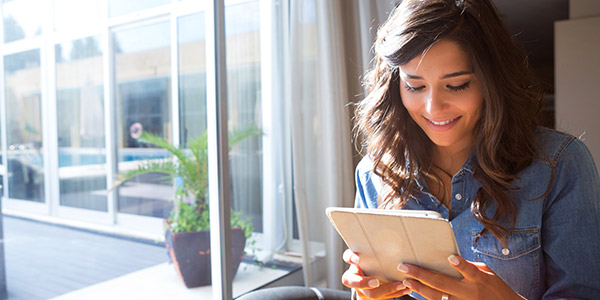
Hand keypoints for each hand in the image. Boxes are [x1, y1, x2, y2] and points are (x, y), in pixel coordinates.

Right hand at [341, 249, 410, 298]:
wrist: (375, 276)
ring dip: (387, 290)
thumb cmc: (376, 261)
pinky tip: (405, 289)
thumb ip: (377, 248)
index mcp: (354, 262)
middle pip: (355, 282)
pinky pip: (382, 298)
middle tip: (376, 282)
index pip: (348, 257)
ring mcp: (362, 289)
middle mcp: (355, 276)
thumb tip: (391, 233)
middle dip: (365, 283)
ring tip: (401, 285)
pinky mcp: (372, 296)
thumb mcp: (374, 253)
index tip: (357, 259)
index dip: (351, 258)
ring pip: (370, 294)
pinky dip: (395, 293)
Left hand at [397, 254, 525, 299]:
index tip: (451, 258)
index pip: (470, 271)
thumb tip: (455, 260)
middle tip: (405, 267)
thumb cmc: (497, 291)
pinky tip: (416, 293)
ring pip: (437, 297)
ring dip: (420, 288)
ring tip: (406, 281)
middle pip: (443, 283)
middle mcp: (469, 293)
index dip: (461, 264)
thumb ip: (472, 268)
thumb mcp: (490, 275)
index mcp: (479, 280)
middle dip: (421, 274)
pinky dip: (428, 299)